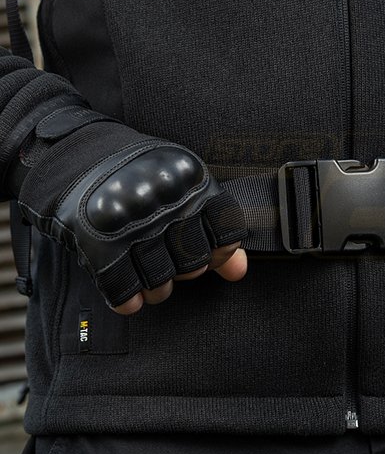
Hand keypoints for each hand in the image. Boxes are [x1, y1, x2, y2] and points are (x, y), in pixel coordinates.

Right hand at [16, 106, 247, 310]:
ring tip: (152, 279)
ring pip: (160, 279)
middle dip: (188, 269)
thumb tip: (239, 270)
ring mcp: (131, 220)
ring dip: (158, 288)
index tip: (212, 251)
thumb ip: (215, 226)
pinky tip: (130, 297)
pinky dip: (128, 298)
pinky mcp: (98, 240)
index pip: (226, 231)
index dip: (222, 250)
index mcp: (190, 178)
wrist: (76, 155)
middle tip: (174, 260)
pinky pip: (122, 287)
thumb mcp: (184, 186)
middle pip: (194, 261)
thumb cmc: (141, 174)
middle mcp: (164, 199)